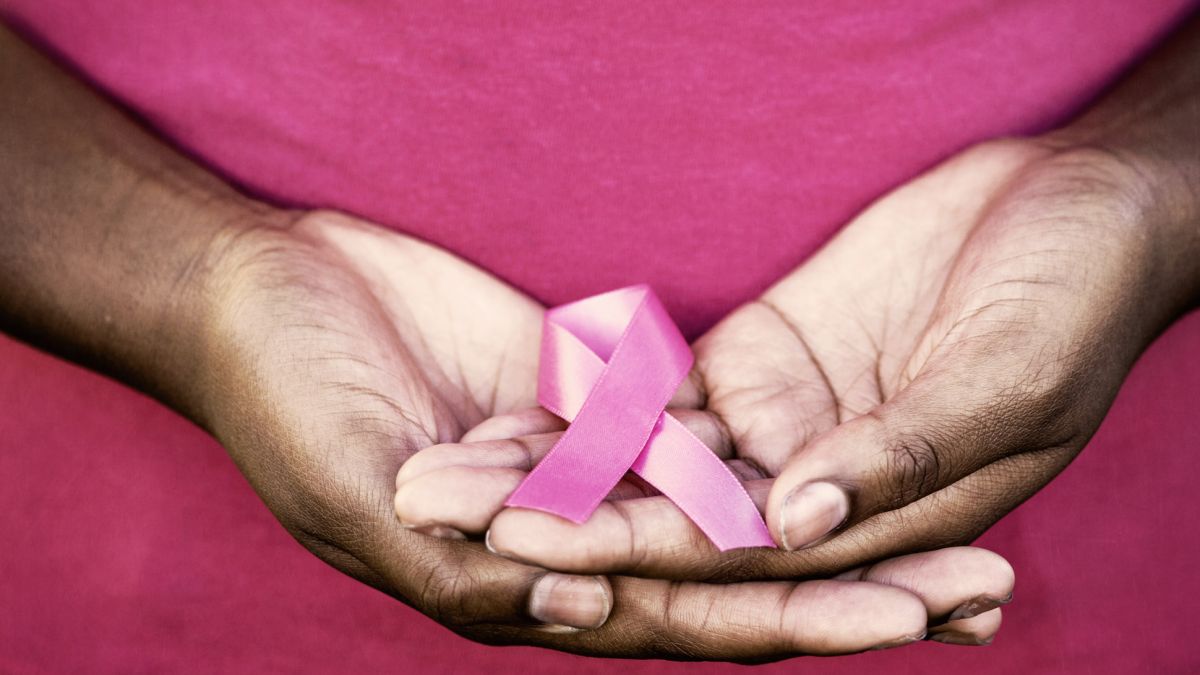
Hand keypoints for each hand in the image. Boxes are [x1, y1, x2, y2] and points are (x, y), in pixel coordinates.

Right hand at [195, 209, 1015, 657]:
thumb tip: (582, 613)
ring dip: (839, 513)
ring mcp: (586, 468)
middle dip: (860, 587)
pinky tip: (850, 439)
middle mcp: (572, 541)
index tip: (912, 623)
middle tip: (991, 589)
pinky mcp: (586, 396)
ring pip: (735, 500)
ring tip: (960, 515)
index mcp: (524, 587)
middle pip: (741, 572)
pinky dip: (764, 434)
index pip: (686, 616)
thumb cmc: (286, 403)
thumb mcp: (355, 496)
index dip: (799, 622)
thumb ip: (464, 566)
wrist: (263, 296)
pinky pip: (687, 417)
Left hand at [396, 135, 1192, 600]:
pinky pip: (658, 391)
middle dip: (555, 522)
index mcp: (876, 522)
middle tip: (441, 510)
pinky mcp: (753, 361)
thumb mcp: (1006, 378)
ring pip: (646, 463)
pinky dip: (586, 401)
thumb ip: (901, 455)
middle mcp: (810, 492)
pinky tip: (504, 409)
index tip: (530, 550)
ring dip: (547, 469)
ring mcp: (777, 427)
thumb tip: (793, 519)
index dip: (634, 556)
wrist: (1073, 208)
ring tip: (442, 469)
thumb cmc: (1074, 299)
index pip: (738, 561)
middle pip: (666, 522)